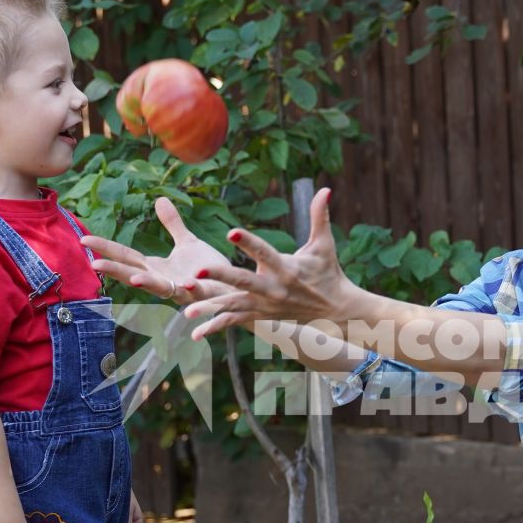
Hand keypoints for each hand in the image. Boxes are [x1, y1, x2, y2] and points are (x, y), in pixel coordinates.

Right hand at [81, 197, 230, 305]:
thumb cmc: (208, 270)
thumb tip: (158, 200)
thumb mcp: (188, 243)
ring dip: (148, 284)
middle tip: (95, 264)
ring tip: (134, 279)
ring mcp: (182, 290)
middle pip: (134, 274)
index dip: (105, 248)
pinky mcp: (204, 295)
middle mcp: (165, 281)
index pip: (126, 256)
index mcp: (157, 268)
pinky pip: (195, 294)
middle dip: (115, 270)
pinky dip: (190, 290)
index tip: (84, 240)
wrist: (235, 287)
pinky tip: (186, 284)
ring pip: (161, 289)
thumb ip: (173, 224)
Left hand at [179, 186, 352, 339]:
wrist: (335, 311)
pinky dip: (216, 326)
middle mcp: (273, 289)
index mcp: (286, 268)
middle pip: (243, 280)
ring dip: (210, 308)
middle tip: (197, 269)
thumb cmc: (328, 272)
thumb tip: (326, 188)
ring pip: (234, 305)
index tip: (231, 233)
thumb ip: (319, 216)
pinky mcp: (260, 316)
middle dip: (220, 275)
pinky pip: (235, 321)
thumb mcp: (324, 244)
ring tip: (187, 310)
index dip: (249, 243)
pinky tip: (196, 333)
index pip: (264, 252)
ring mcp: (265, 305)